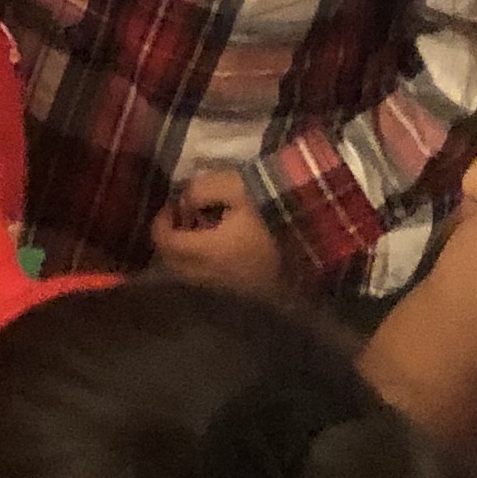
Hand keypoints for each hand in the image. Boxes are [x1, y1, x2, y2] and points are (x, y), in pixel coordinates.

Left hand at [147, 166, 293, 295]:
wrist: (317, 231)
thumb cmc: (270, 206)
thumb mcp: (233, 185)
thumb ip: (201, 190)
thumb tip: (185, 201)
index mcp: (208, 252)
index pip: (166, 244)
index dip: (160, 223)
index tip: (171, 205)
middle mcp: (215, 276)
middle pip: (173, 265)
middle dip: (168, 242)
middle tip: (179, 218)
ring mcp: (233, 287)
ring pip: (192, 277)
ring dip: (186, 256)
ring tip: (199, 230)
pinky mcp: (250, 291)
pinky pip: (214, 282)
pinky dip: (205, 265)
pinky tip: (219, 245)